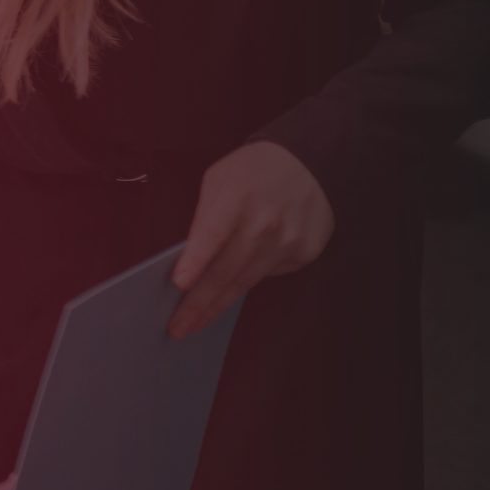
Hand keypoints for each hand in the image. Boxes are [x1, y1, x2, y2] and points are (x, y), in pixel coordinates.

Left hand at [168, 140, 332, 337]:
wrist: (313, 161)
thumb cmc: (253, 169)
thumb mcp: (219, 179)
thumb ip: (205, 217)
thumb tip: (190, 260)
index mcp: (237, 197)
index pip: (214, 234)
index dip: (196, 261)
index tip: (178, 285)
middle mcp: (266, 223)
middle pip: (228, 270)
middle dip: (199, 303)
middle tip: (177, 327)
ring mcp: (289, 241)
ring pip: (246, 281)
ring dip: (218, 306)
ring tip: (194, 324)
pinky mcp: (305, 253)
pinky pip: (268, 274)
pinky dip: (246, 281)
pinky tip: (229, 289)